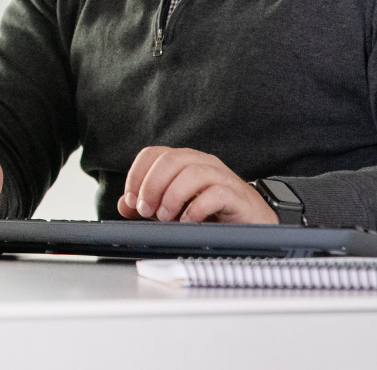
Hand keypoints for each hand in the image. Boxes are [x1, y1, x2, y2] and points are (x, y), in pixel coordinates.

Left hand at [118, 146, 275, 224]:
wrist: (252, 223)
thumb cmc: (213, 213)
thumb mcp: (173, 208)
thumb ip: (149, 204)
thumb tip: (124, 205)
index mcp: (184, 161)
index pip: (152, 154)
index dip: (136, 175)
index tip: (132, 201)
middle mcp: (202, 163)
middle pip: (169, 160)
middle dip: (151, 187)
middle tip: (147, 211)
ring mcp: (221, 177)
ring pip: (191, 172)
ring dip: (172, 196)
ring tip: (167, 217)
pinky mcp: (237, 196)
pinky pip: (215, 194)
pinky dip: (197, 208)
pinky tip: (189, 220)